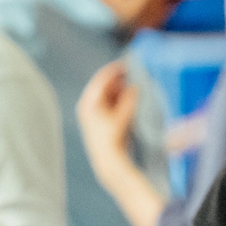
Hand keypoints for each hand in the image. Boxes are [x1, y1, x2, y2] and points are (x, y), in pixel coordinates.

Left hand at [76, 61, 138, 186]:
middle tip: (136, 76)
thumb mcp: (123, 115)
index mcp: (89, 102)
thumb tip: (136, 87)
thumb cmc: (112, 138)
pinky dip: (121, 100)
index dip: (116, 70)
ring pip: (110, 95)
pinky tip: (132, 100)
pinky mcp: (101, 120)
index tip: (128, 65)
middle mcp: (88, 106)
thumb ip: (130, 99)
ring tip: (137, 88)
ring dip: (122, 91)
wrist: (109, 160)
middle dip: (121, 81)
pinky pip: (112, 104)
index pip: (102, 79)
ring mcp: (93, 113)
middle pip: (106, 86)